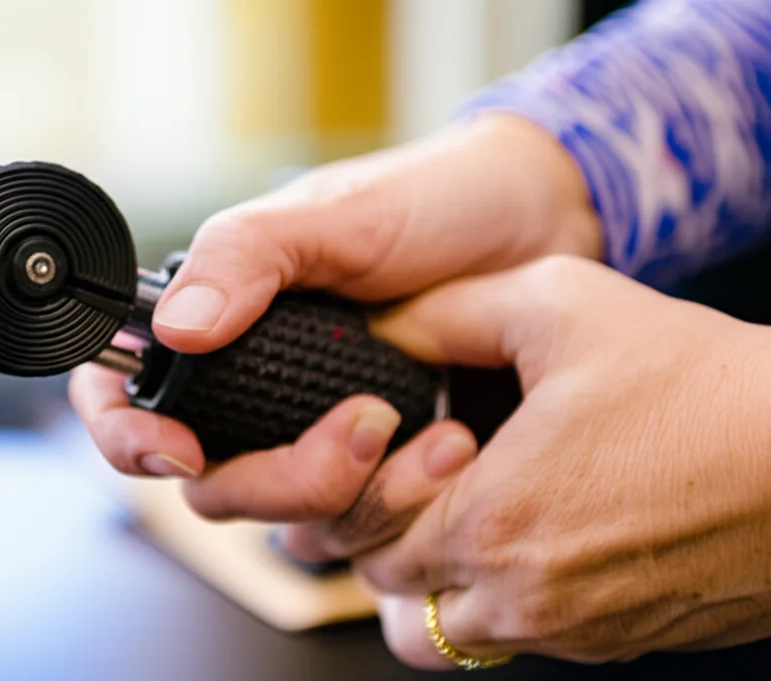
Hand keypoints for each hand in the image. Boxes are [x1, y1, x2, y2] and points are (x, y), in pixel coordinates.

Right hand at [70, 113, 599, 523]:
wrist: (534, 227)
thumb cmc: (429, 203)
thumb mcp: (338, 217)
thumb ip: (246, 258)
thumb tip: (175, 328)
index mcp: (222, 322)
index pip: (126, 392)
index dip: (127, 434)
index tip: (181, 449)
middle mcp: (257, 388)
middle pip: (211, 481)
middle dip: (277, 480)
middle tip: (364, 430)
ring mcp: (316, 432)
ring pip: (283, 519)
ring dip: (347, 497)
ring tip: (432, 440)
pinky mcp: (377, 466)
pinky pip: (355, 526)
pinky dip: (393, 510)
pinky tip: (447, 457)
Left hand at [321, 255, 770, 667]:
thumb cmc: (700, 382)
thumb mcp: (560, 306)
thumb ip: (446, 313)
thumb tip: (382, 329)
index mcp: (491, 522)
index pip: (362, 534)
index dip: (369, 484)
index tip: (411, 443)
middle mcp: (521, 596)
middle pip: (391, 592)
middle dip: (395, 530)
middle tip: (437, 475)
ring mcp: (571, 633)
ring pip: (446, 634)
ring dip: (438, 581)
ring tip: (474, 513)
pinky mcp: (617, 644)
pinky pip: (521, 640)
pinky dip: (504, 597)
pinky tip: (539, 530)